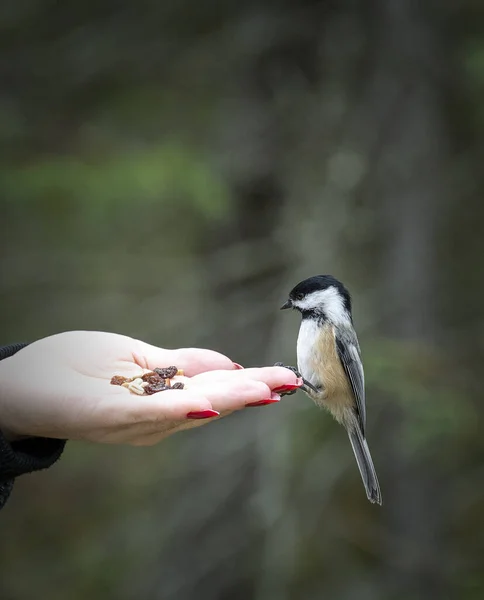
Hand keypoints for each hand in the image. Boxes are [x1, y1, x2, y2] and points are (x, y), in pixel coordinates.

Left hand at [0, 331, 301, 445]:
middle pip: (211, 399)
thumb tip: (230, 362)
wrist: (25, 382)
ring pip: (188, 407)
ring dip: (225, 400)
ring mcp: (134, 418)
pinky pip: (145, 414)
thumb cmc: (81, 368)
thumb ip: (185, 363)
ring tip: (262, 390)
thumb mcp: (142, 357)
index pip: (216, 387)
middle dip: (250, 391)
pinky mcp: (106, 415)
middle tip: (288, 382)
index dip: (252, 382)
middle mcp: (157, 415)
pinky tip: (203, 404)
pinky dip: (176, 410)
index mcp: (167, 396)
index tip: (287, 378)